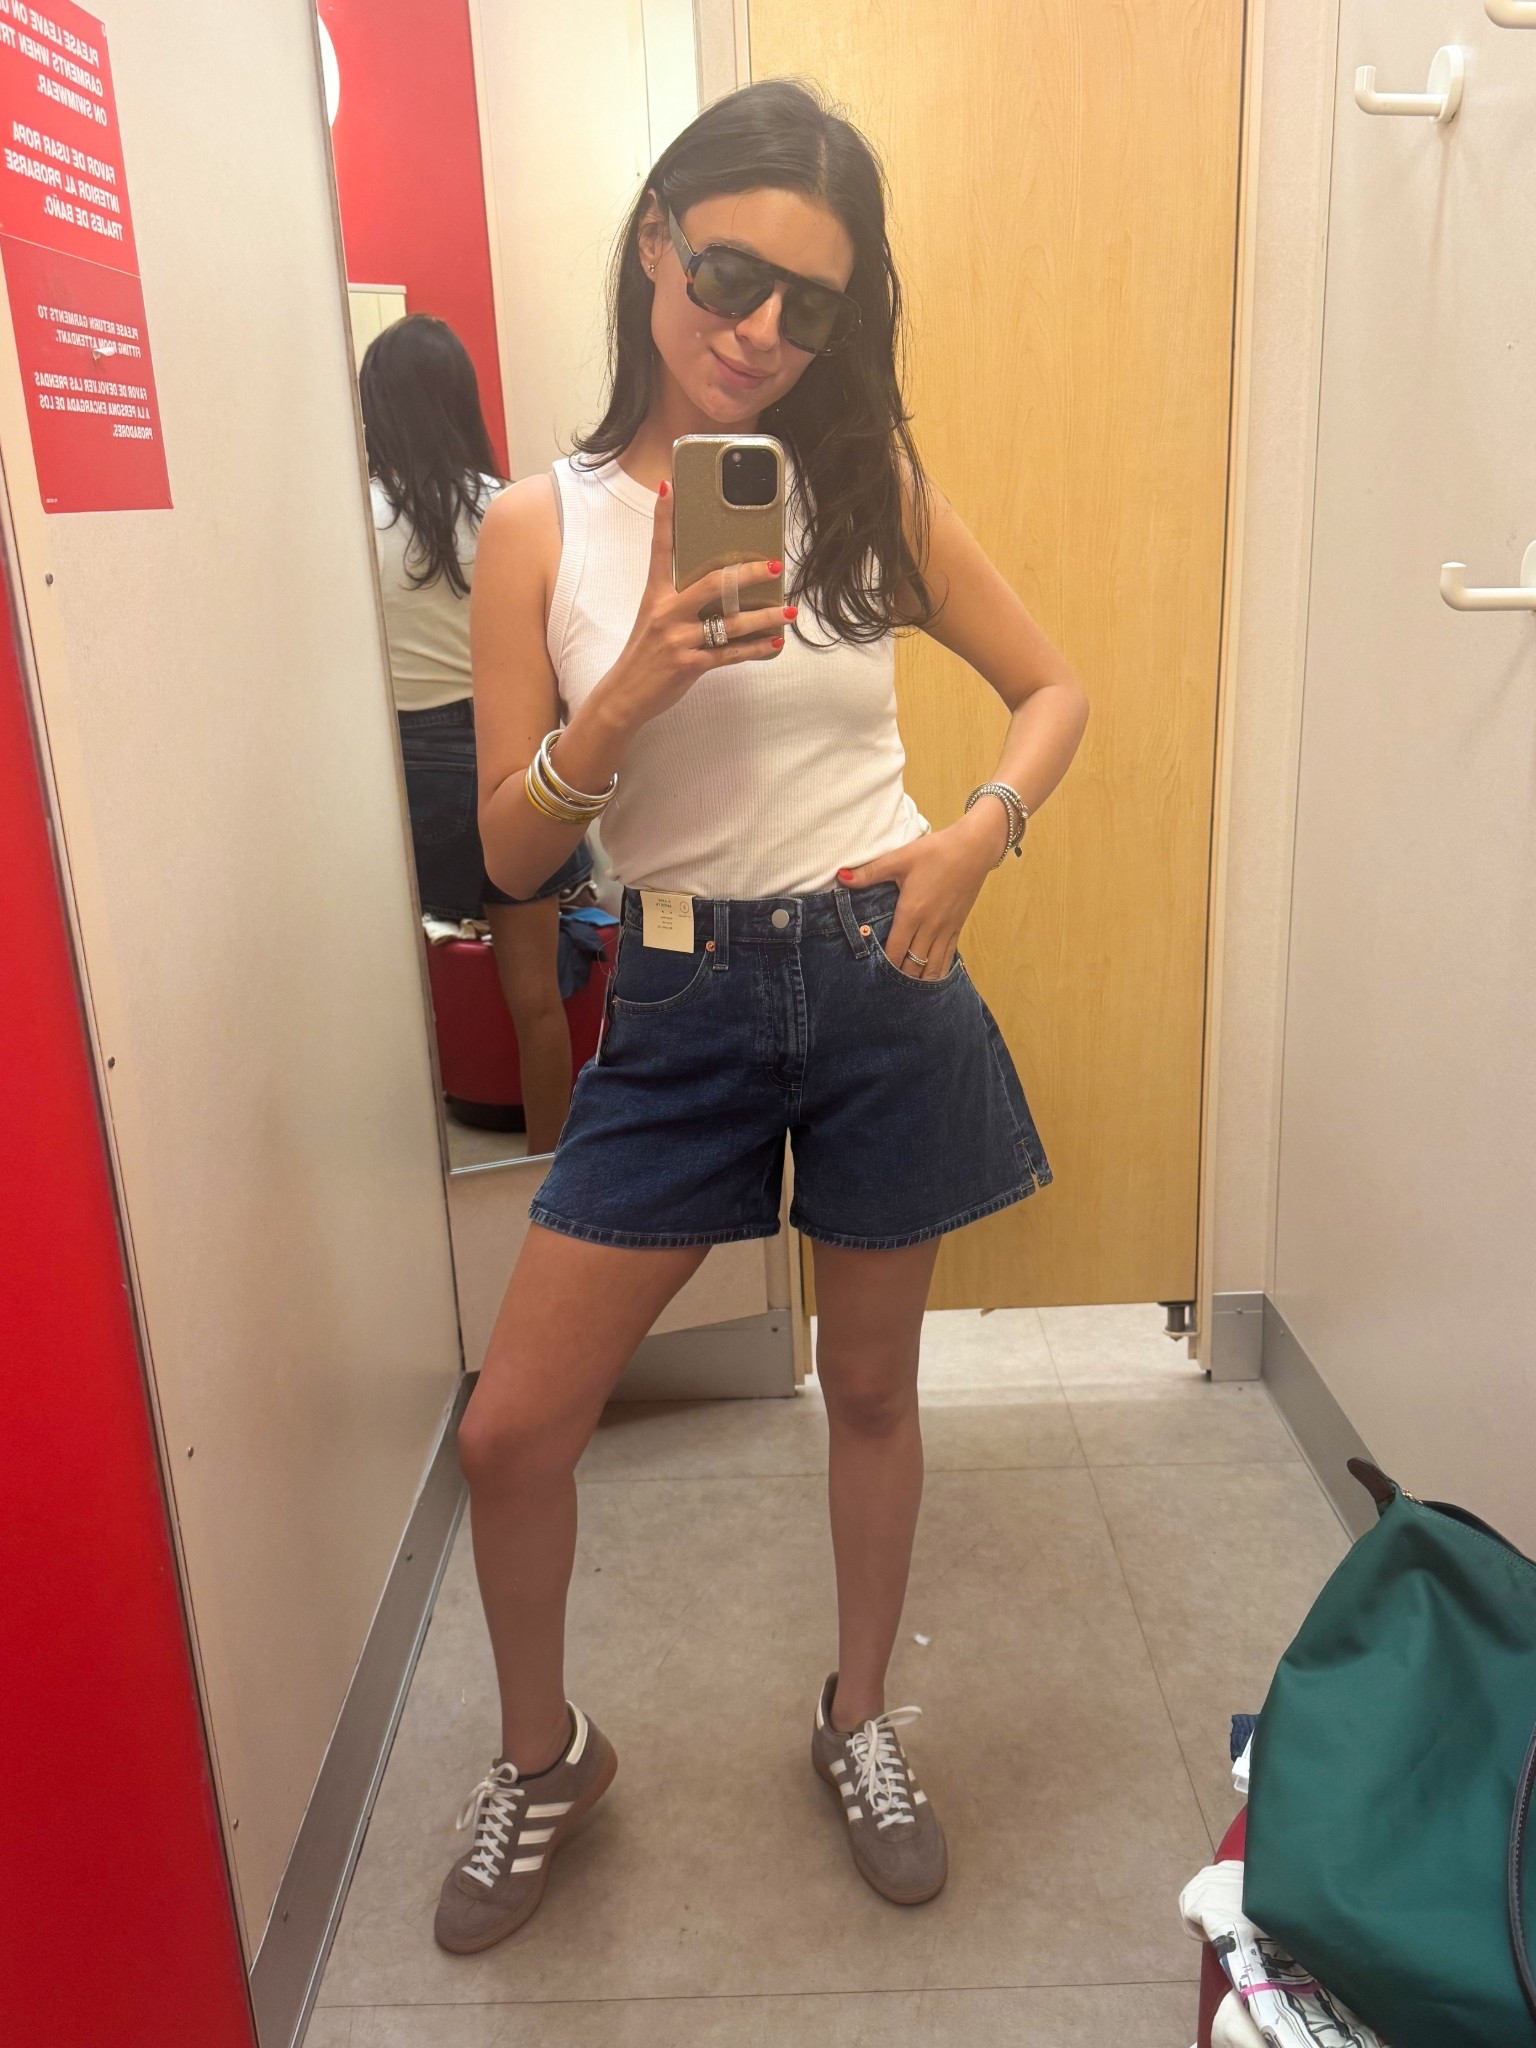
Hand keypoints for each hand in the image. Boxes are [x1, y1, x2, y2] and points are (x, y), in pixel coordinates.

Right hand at [602, 481, 792, 728]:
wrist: (624, 696)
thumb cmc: (644, 654)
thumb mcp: (653, 619)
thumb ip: (680, 600)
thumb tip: (720, 586)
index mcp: (655, 596)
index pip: (660, 549)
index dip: (664, 518)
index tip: (670, 487)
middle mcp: (667, 613)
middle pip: (713, 584)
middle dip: (748, 574)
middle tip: (775, 565)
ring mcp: (678, 640)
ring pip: (730, 623)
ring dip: (764, 617)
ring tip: (788, 611)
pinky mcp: (689, 665)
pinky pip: (730, 654)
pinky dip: (756, 649)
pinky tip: (774, 644)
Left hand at [838, 808, 1004, 978]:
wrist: (974, 848)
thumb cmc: (936, 852)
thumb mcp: (900, 859)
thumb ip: (869, 873)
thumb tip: (840, 877)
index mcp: (911, 912)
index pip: (894, 950)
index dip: (883, 966)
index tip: (871, 975)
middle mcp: (929, 926)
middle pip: (912, 965)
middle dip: (899, 978)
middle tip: (884, 987)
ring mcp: (946, 929)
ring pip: (931, 967)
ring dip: (918, 980)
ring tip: (905, 992)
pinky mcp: (957, 927)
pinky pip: (948, 958)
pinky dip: (937, 971)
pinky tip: (930, 980)